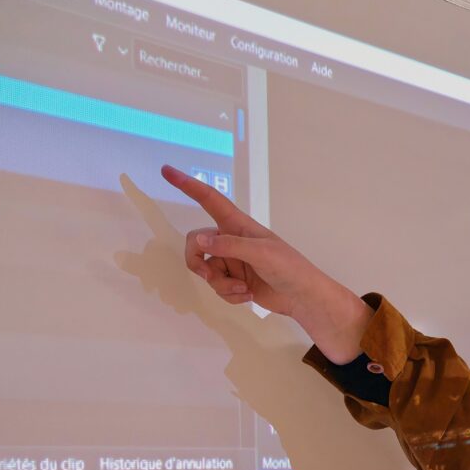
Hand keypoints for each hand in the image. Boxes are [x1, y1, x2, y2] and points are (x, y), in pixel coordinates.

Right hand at [136, 166, 370, 363]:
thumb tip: (199, 242)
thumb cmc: (289, 268)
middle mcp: (231, 240)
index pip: (209, 199)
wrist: (303, 298)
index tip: (167, 171)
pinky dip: (229, 295)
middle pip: (196, 244)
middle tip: (207, 275)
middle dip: (198, 262)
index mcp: (239, 225)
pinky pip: (217, 287)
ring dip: (221, 284)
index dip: (188, 185)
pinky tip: (248, 296)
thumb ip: (229, 246)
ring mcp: (232, 262)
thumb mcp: (261, 253)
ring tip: (243, 289)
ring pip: (206, 271)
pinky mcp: (234, 281)